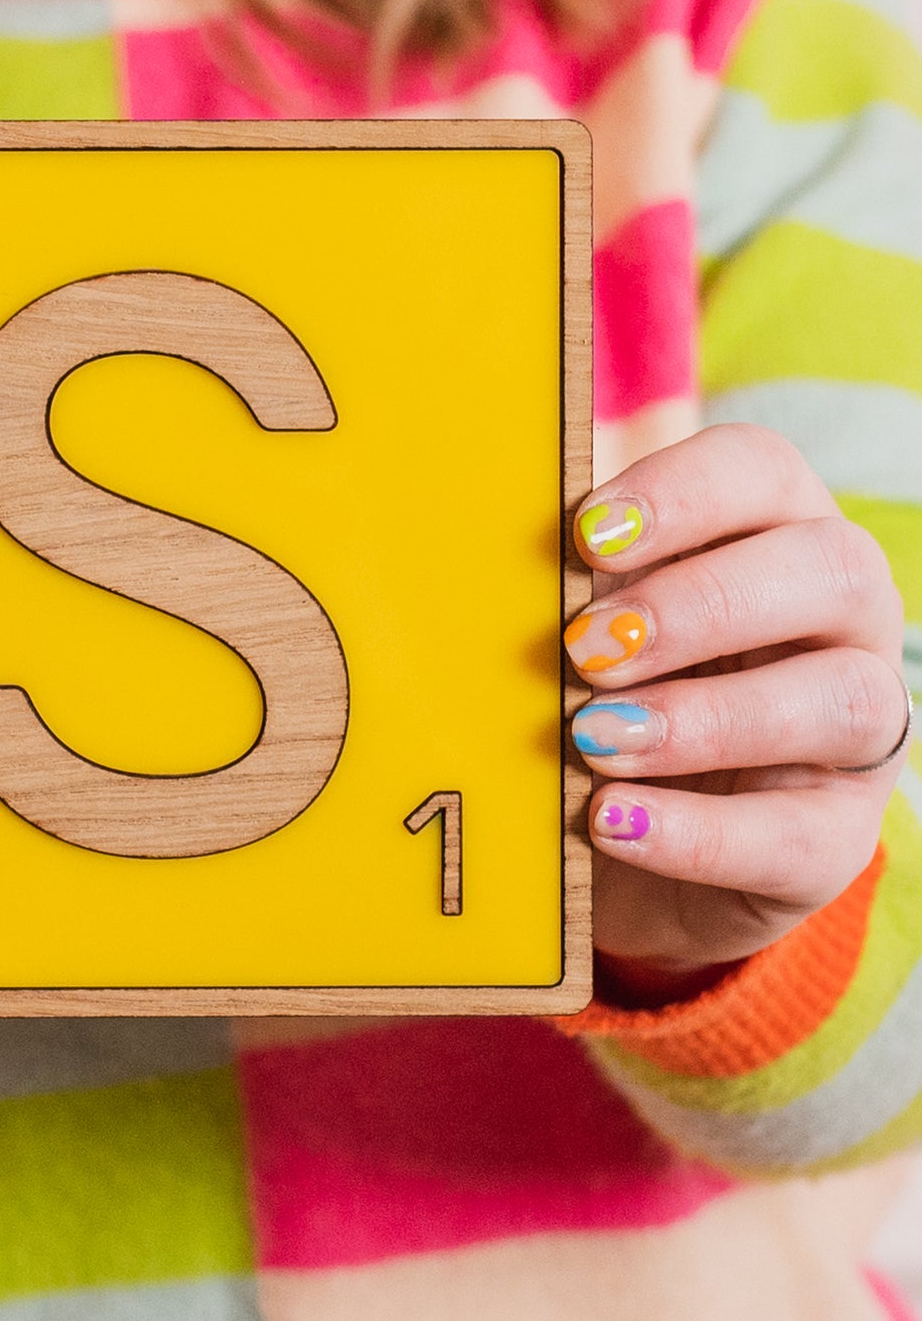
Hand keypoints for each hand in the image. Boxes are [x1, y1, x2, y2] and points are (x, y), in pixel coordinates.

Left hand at [568, 424, 909, 986]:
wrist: (604, 849)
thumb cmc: (581, 696)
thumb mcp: (561, 629)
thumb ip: (545, 587)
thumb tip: (463, 555)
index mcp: (769, 534)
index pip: (762, 471)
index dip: (682, 492)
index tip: (586, 536)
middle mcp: (840, 620)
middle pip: (831, 571)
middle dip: (699, 605)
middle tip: (584, 647)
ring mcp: (857, 733)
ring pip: (845, 701)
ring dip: (706, 719)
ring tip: (591, 739)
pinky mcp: (835, 839)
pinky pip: (803, 837)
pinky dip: (698, 832)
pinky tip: (609, 821)